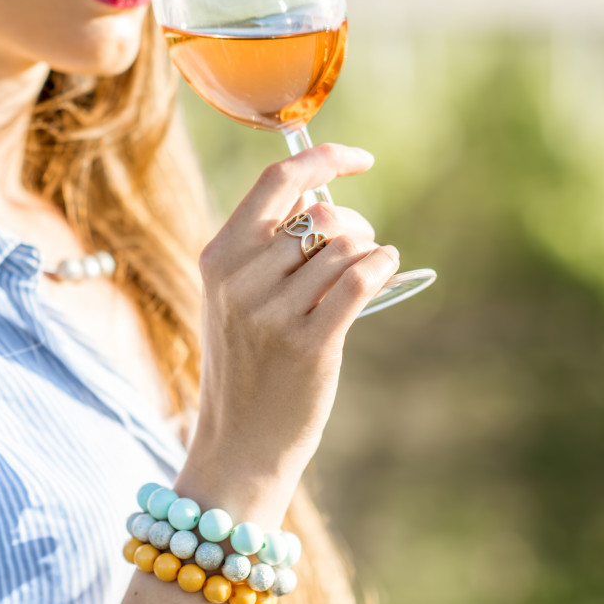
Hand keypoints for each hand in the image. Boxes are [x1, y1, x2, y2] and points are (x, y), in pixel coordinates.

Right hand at [176, 144, 399, 527]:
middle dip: (354, 224)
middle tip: (358, 246)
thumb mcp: (232, 299)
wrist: (239, 444)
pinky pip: (361, 278)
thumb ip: (265, 247)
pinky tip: (385, 269)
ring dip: (368, 252)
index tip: (358, 159)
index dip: (323, 159)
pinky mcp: (309, 344)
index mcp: (218, 258)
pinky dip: (383, 265)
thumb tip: (321, 197)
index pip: (276, 183)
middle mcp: (240, 280)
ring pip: (346, 247)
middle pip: (321, 216)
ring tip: (363, 273)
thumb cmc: (247, 364)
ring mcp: (272, 313)